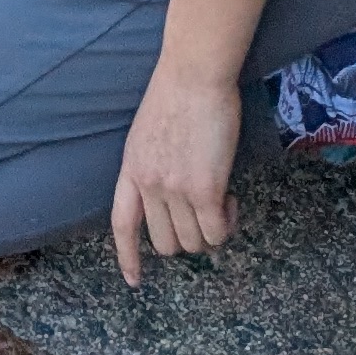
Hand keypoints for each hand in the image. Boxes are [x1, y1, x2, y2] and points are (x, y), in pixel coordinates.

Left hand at [111, 67, 243, 284]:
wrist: (194, 73)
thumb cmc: (176, 94)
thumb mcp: (146, 133)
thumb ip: (152, 166)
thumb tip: (171, 196)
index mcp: (131, 169)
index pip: (122, 224)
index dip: (128, 256)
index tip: (134, 281)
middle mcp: (148, 185)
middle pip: (166, 243)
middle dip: (188, 239)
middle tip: (206, 216)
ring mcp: (175, 190)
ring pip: (194, 243)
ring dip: (212, 231)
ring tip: (222, 200)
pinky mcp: (204, 191)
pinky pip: (217, 232)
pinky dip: (228, 223)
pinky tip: (233, 200)